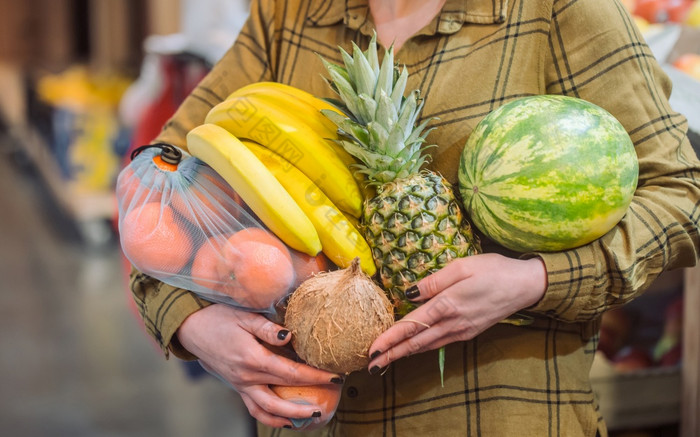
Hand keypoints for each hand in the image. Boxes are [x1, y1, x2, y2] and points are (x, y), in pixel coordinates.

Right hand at [176, 303, 343, 427]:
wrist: (192, 329)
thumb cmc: (219, 317)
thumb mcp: (244, 315)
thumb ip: (267, 327)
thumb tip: (290, 336)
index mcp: (252, 358)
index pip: (291, 372)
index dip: (315, 376)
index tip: (334, 376)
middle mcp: (246, 376)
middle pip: (283, 393)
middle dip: (309, 398)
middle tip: (331, 395)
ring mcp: (241, 385)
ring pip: (268, 410)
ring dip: (291, 416)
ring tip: (313, 415)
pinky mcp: (237, 387)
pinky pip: (255, 409)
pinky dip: (271, 417)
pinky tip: (287, 418)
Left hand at [367, 254, 546, 371]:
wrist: (525, 286)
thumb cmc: (494, 270)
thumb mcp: (462, 267)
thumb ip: (433, 281)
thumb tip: (409, 293)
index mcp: (447, 305)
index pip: (411, 325)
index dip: (390, 338)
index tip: (372, 348)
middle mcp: (452, 323)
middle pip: (415, 343)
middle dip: (392, 354)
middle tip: (371, 364)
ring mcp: (461, 331)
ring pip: (426, 346)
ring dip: (405, 353)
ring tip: (386, 359)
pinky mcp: (468, 331)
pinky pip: (439, 343)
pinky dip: (421, 347)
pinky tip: (413, 347)